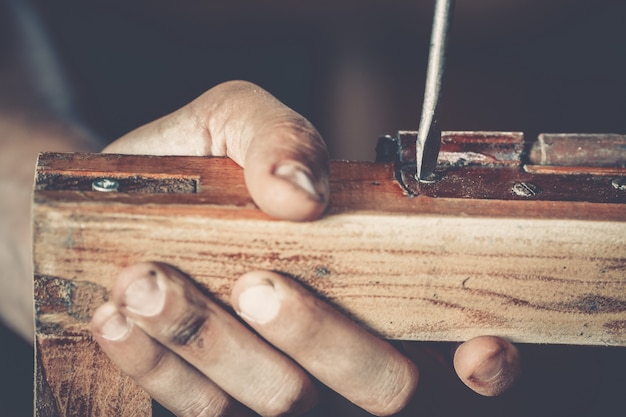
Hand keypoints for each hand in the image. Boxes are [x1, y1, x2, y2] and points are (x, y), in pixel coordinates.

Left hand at [91, 81, 519, 415]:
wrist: (112, 204)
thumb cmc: (193, 162)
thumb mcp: (236, 120)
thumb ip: (280, 136)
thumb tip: (301, 192)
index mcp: (368, 278)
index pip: (459, 342)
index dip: (489, 360)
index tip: (477, 347)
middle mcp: (334, 342)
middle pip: (380, 387)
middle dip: (321, 338)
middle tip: (256, 281)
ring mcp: (274, 380)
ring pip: (281, 400)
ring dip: (212, 340)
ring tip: (148, 278)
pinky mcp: (210, 397)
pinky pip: (197, 408)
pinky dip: (156, 360)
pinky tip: (119, 313)